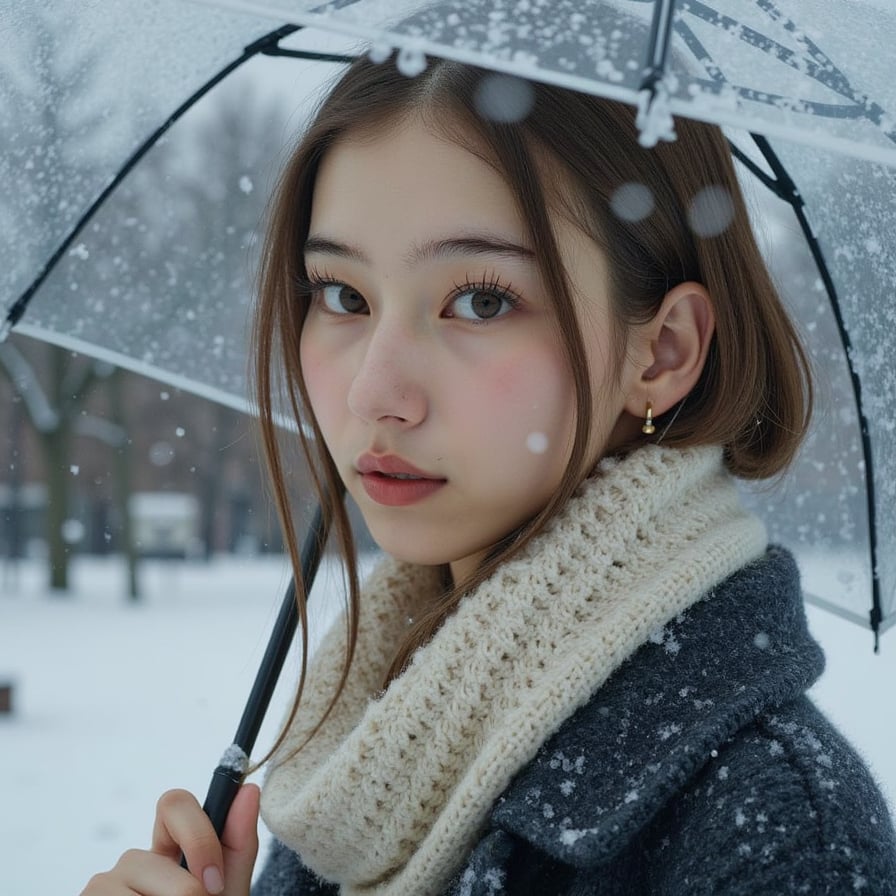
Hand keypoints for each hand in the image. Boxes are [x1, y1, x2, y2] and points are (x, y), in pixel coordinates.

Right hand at [80, 783, 259, 894]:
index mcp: (168, 851)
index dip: (196, 836)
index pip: (173, 803)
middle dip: (180, 893)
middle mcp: (130, 865)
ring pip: (125, 887)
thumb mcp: (224, 893)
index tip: (214, 884)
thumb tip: (249, 788)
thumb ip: (237, 844)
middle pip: (143, 856)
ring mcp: (101, 888)